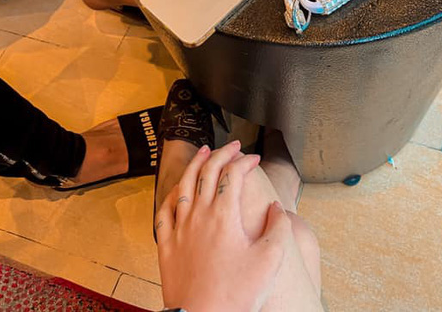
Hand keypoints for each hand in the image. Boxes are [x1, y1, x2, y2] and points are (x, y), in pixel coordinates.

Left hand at [156, 141, 291, 311]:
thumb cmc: (234, 295)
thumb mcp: (269, 260)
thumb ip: (277, 228)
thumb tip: (276, 208)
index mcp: (223, 215)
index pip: (233, 174)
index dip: (245, 161)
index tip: (254, 159)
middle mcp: (199, 215)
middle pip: (207, 171)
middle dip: (222, 153)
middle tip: (234, 146)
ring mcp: (180, 229)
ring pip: (183, 185)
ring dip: (195, 164)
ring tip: (203, 152)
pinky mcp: (167, 246)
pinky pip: (164, 211)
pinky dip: (171, 194)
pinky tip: (176, 191)